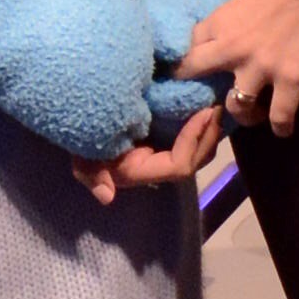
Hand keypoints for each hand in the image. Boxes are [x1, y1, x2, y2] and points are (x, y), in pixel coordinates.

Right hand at [82, 85, 229, 206]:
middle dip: (209, 136)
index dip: (193, 142)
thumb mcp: (81, 155)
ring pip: (198, 151)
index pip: (178, 166)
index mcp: (141, 171)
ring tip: (216, 103)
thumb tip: (106, 198)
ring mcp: (162, 152)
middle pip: (195, 161)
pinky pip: (190, 135)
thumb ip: (91, 175)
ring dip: (209, 130)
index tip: (203, 113)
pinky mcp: (164, 137)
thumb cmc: (81, 134)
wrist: (82, 115)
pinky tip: (206, 101)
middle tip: (217, 106)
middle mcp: (156, 167)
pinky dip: (201, 122)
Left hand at [182, 0, 298, 139]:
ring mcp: (260, 67)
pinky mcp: (291, 80)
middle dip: (200, 89)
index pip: (188, 49)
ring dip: (245, 115)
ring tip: (257, 114)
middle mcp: (231, 47)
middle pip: (196, 76)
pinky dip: (281, 127)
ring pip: (237, 107)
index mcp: (219, 22)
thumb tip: (228, 44)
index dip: (192, 64)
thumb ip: (232, 25)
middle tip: (213, 100)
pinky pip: (279, 117)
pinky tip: (284, 129)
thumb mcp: (246, 0)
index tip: (200, 74)